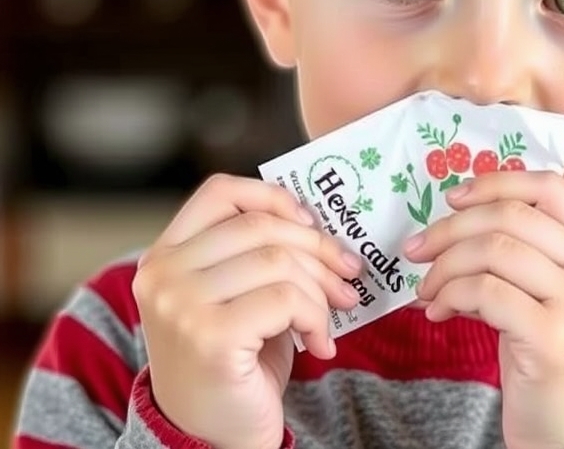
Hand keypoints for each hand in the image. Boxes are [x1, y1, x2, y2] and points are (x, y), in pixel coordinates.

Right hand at [133, 175, 363, 448]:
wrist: (213, 435)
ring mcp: (180, 304)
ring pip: (280, 263)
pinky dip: (317, 320)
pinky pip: (288, 300)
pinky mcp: (210, 335)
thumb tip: (323, 227)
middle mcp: (162, 274)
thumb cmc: (236, 362)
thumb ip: (261, 255)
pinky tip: (319, 346)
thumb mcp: (239, 296)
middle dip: (320, 251)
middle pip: (262, 228)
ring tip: (330, 321)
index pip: (220, 192)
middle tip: (349, 280)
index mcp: (165, 255)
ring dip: (322, 293)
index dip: (275, 199)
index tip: (312, 225)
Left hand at [403, 171, 563, 448]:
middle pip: (512, 215)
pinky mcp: (554, 337)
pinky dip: (450, 296)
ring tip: (427, 291)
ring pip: (494, 251)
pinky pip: (484, 293)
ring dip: (444, 267)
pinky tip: (439, 314)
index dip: (495, 182)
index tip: (452, 198)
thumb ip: (537, 259)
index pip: (550, 188)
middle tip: (417, 249)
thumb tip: (466, 223)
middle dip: (451, 227)